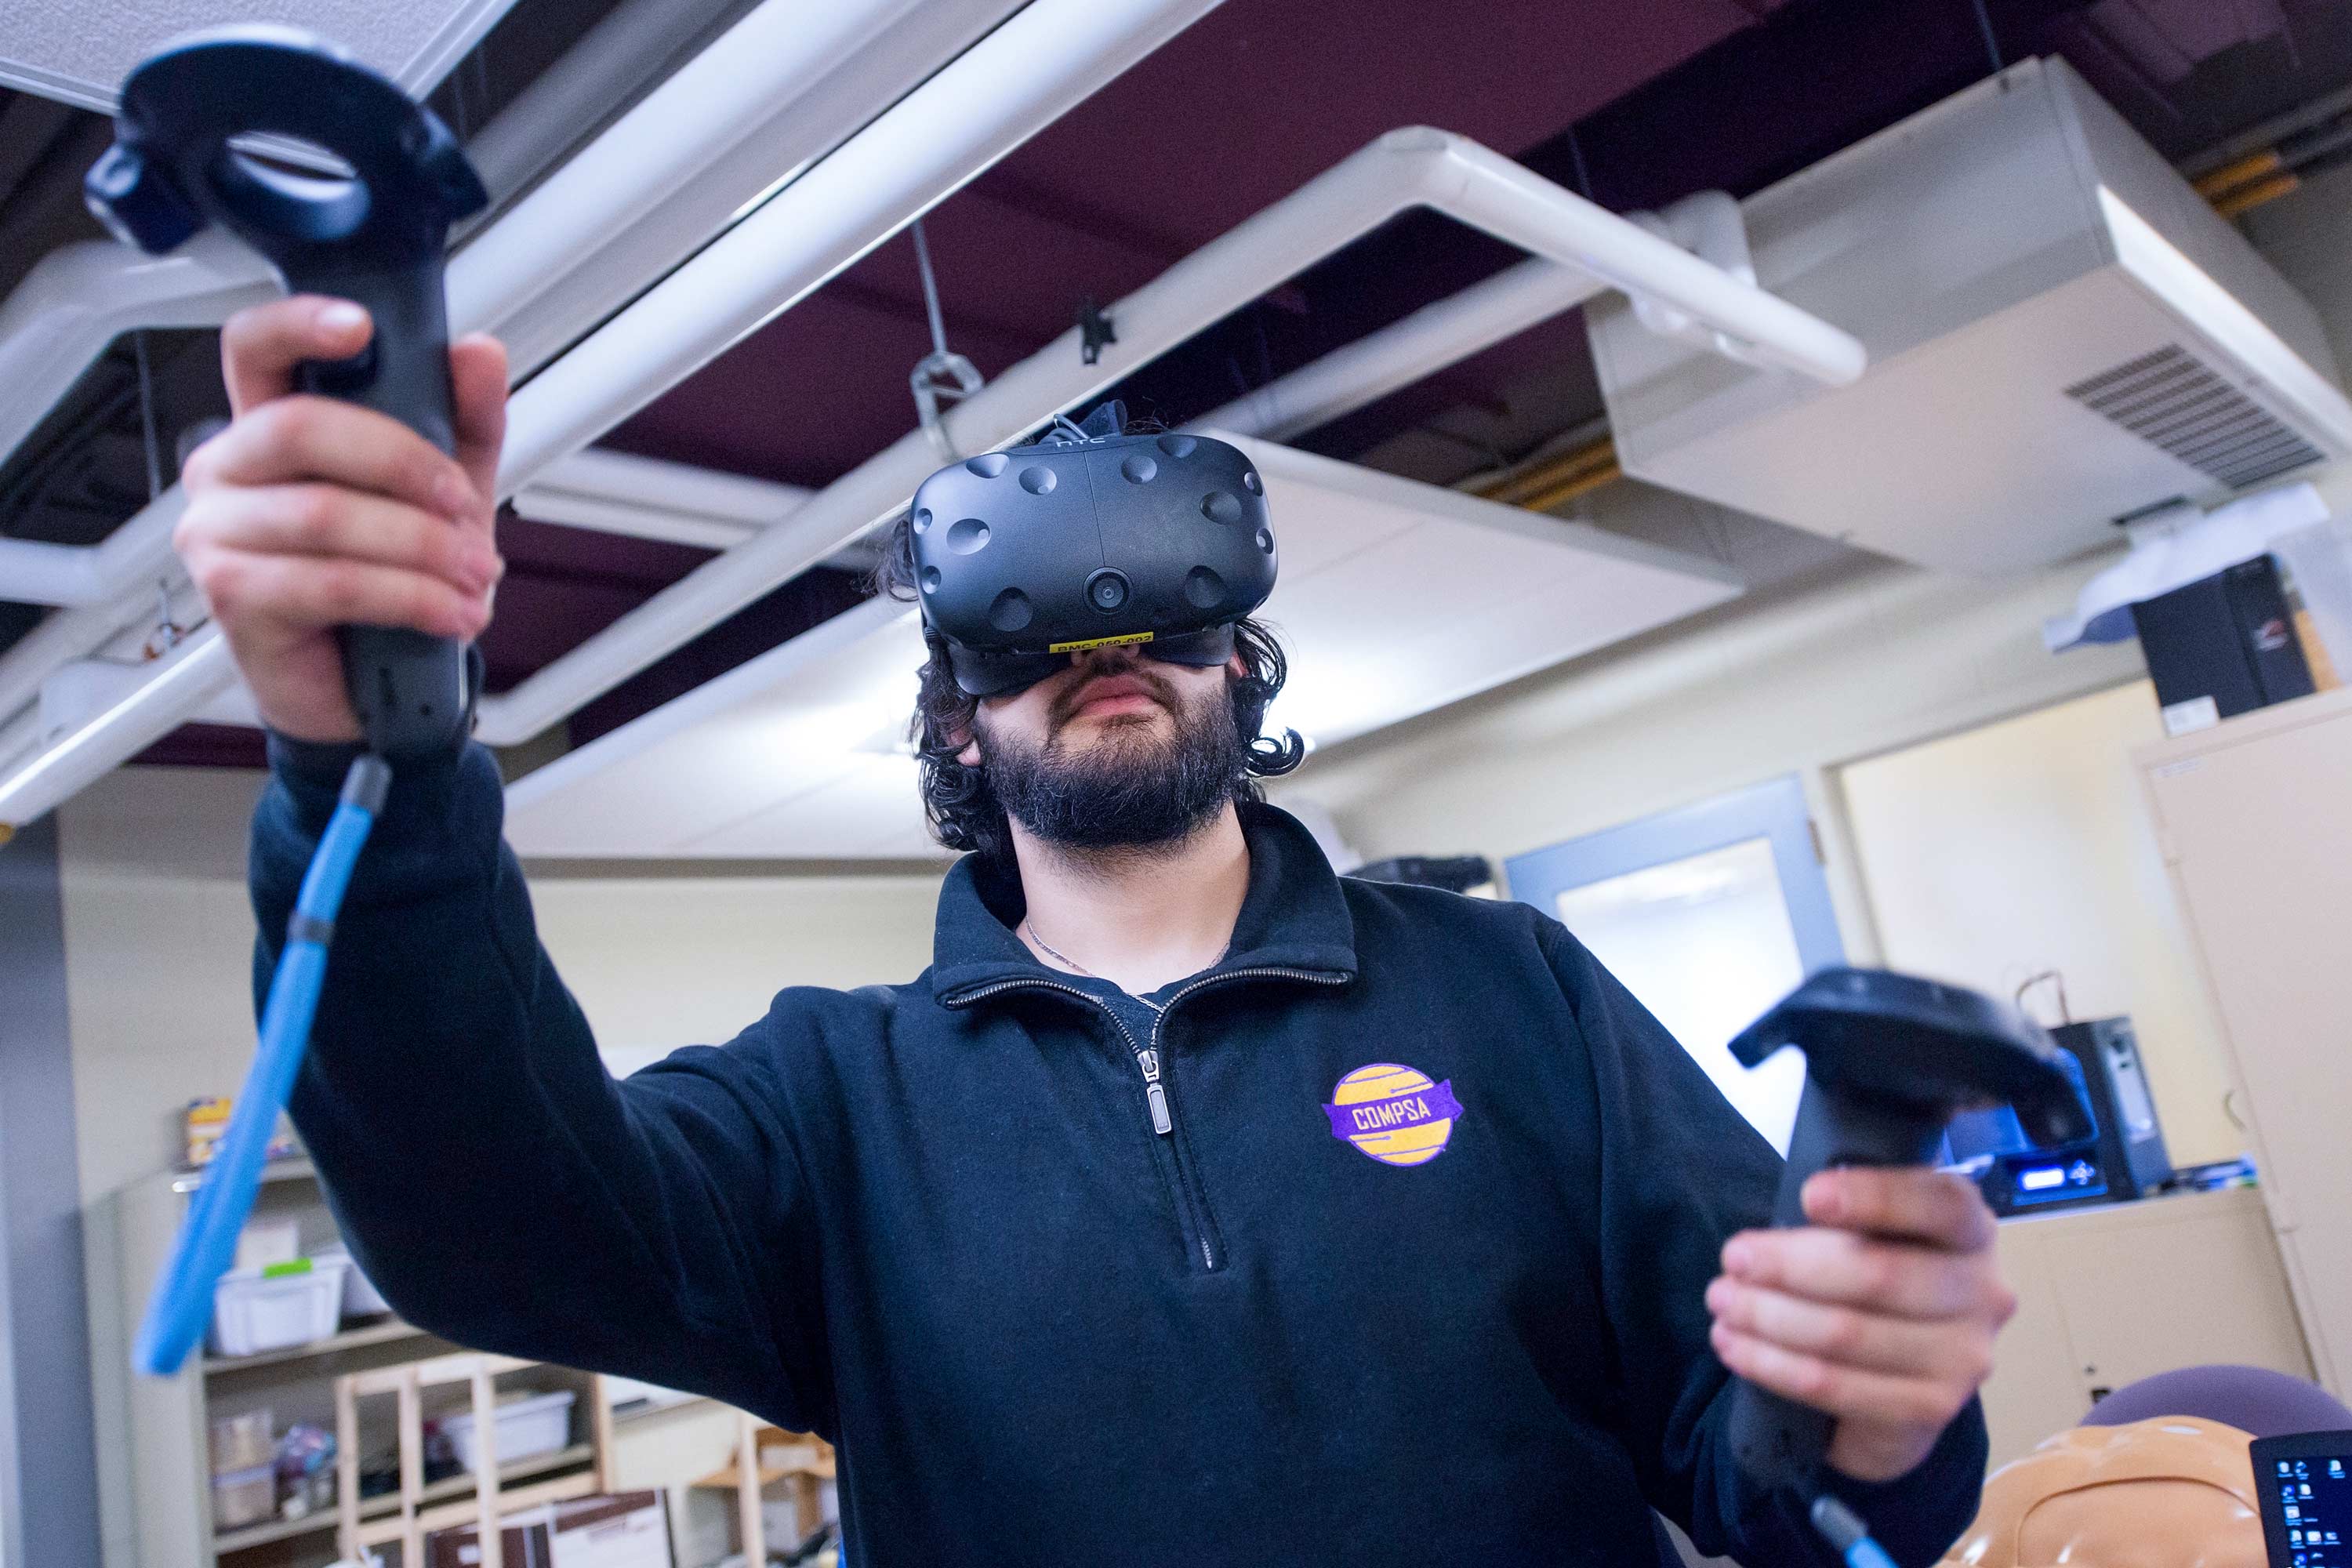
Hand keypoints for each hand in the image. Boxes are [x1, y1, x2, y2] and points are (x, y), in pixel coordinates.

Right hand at [174, 296, 507, 742]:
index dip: (298, 325)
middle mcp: (228, 469)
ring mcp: (217, 533)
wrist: (369, 688)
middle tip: (464, 506)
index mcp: (269, 426)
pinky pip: (332, 582)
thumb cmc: (388, 576)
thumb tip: (479, 353)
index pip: (255, 348)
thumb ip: (464, 421)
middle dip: (405, 465)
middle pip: (302, 429)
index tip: (361, 327)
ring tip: (474, 576)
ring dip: (422, 547)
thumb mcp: (446, 491)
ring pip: (327, 515)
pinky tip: (451, 613)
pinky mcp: (232, 596)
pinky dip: (410, 598)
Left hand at [1706, 1167, 2014, 1482]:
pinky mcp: (1932, 1409)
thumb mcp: (1872, 1234)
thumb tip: (1769, 1240)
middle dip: (1788, 1265)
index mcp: (1971, 1229)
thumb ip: (1846, 1219)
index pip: (1938, 1203)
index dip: (1875, 1198)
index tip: (1809, 1196)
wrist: (1899, 1377)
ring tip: (1722, 1302)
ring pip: (1847, 1333)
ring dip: (1768, 1317)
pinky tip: (1735, 1347)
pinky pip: (1836, 1387)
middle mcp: (1983, 1292)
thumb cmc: (1874, 1279)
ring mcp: (1964, 1357)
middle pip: (1878, 1274)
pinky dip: (1773, 1365)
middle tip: (1733, 1259)